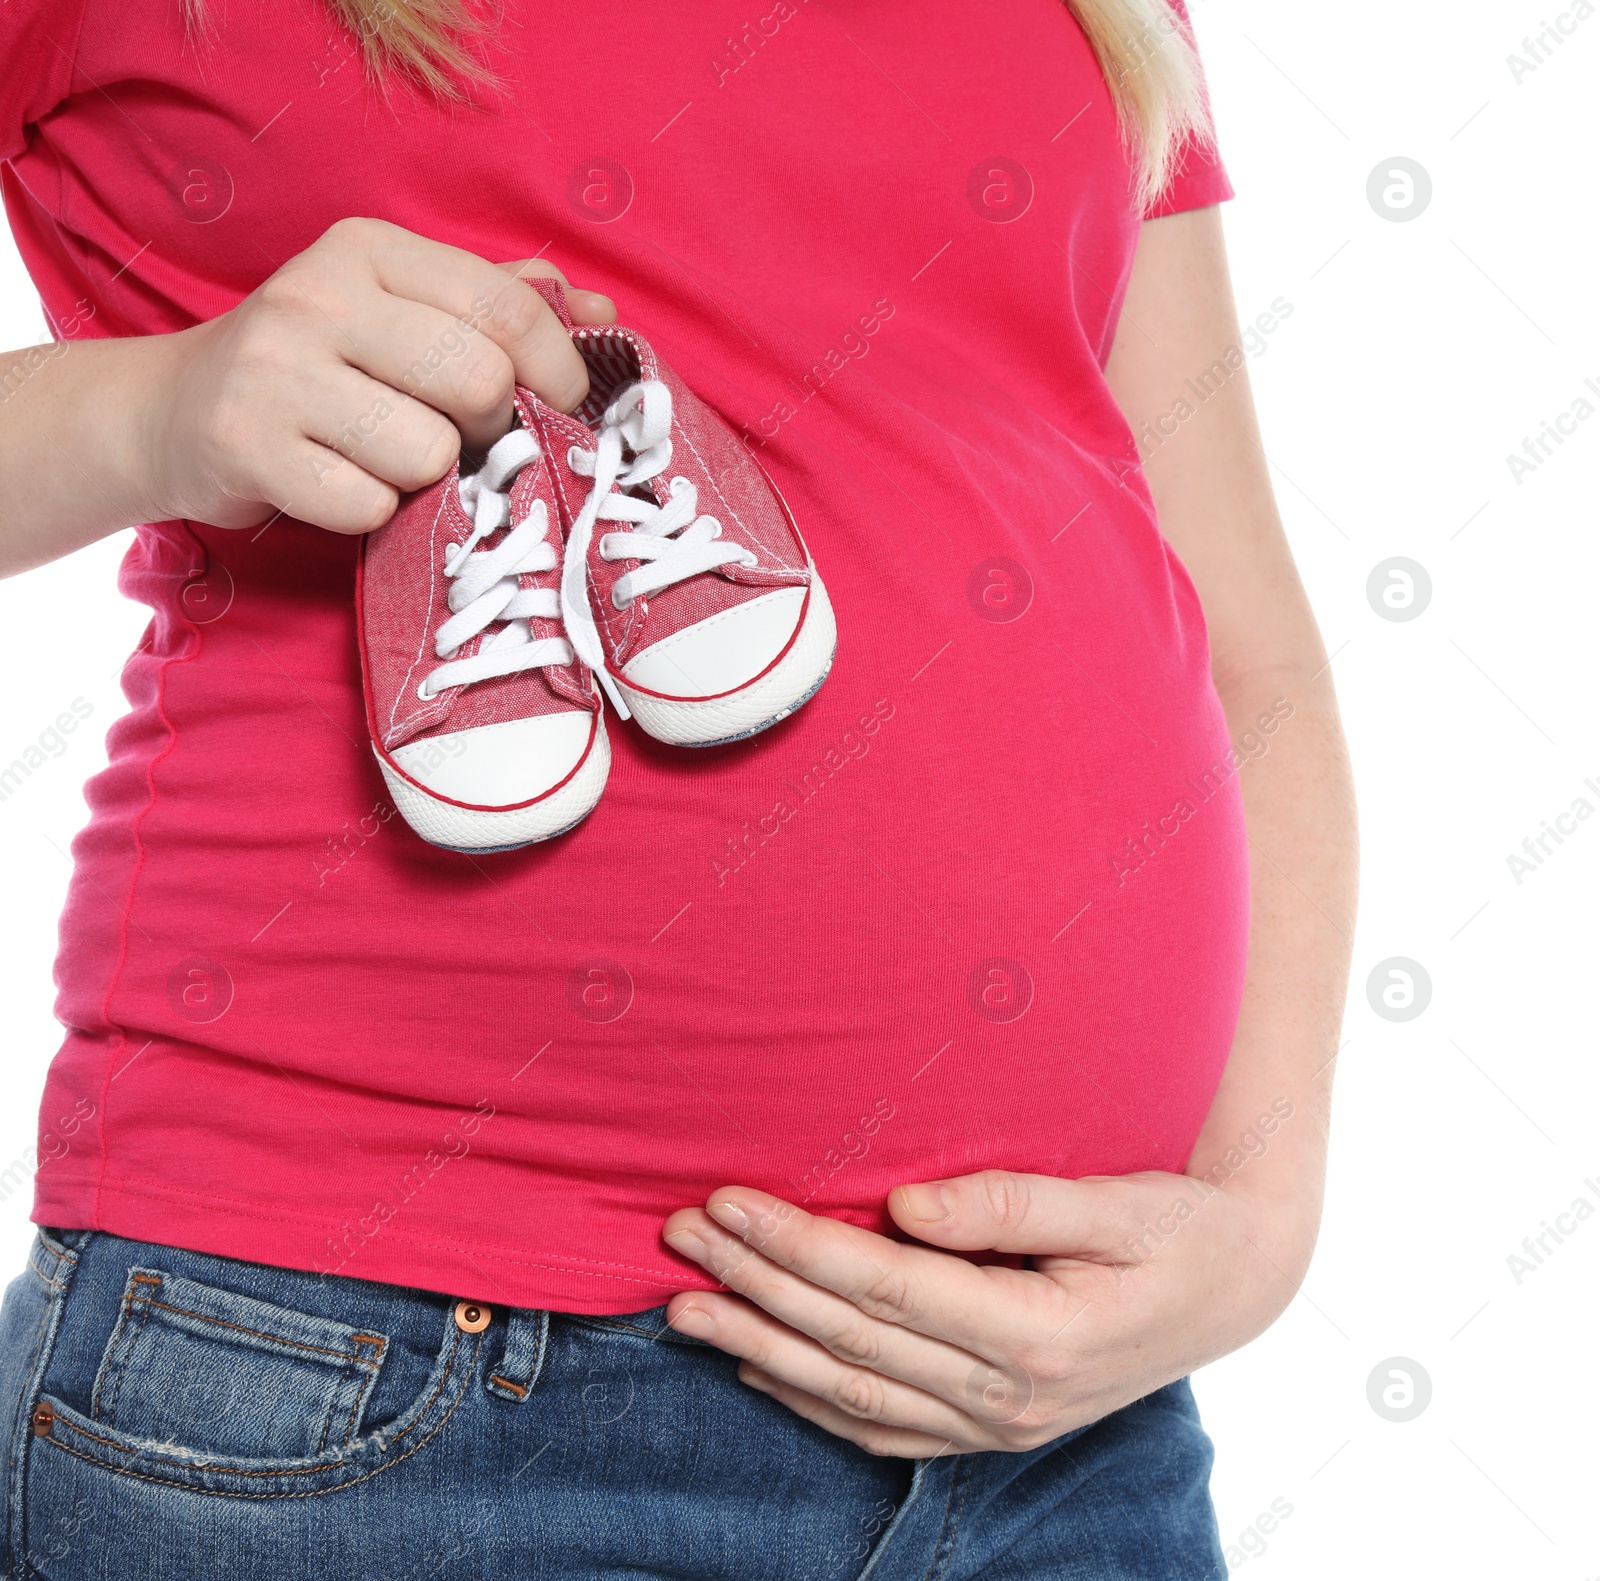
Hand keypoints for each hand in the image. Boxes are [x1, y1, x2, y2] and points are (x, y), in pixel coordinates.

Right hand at [139, 217, 615, 533]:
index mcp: (368, 249)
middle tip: (465, 438)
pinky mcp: (247, 448)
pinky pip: (370, 505)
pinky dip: (371, 512)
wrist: (175, 412)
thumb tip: (600, 314)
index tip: (560, 404)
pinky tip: (340, 484)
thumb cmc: (316, 365)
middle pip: (479, 381)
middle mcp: (317, 296)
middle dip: (492, 427)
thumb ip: (498, 302)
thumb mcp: (399, 308)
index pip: (507, 307)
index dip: (558, 370)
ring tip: (387, 458)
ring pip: (429, 452)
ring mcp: (274, 372)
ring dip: (428, 476)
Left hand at [662, 1169, 1314, 1456]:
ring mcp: (998, 1425)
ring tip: (684, 1310)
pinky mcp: (994, 1428)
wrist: (1236, 1286)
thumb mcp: (1114, 1202)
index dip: (795, 1245)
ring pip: (852, 1393)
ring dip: (760, 1349)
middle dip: (755, 1287)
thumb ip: (1011, 1204)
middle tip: (679, 1240)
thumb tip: (906, 1205)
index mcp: (1036, 1334)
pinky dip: (812, 1404)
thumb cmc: (1176, 1227)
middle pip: (849, 1340)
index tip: (727, 1200)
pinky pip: (885, 1430)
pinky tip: (759, 1372)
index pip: (882, 1288)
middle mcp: (1008, 1396)